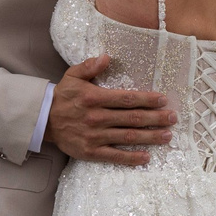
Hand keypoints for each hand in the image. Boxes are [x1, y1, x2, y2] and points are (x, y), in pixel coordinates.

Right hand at [47, 56, 174, 165]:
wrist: (43, 120)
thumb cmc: (62, 96)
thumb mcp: (73, 75)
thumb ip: (91, 66)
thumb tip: (107, 57)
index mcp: (95, 98)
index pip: (127, 99)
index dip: (147, 99)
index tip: (163, 100)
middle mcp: (97, 117)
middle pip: (133, 118)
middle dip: (156, 118)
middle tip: (173, 118)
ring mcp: (95, 136)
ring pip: (128, 136)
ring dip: (150, 136)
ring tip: (167, 136)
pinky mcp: (91, 151)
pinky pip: (114, 156)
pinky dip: (131, 158)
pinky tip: (146, 157)